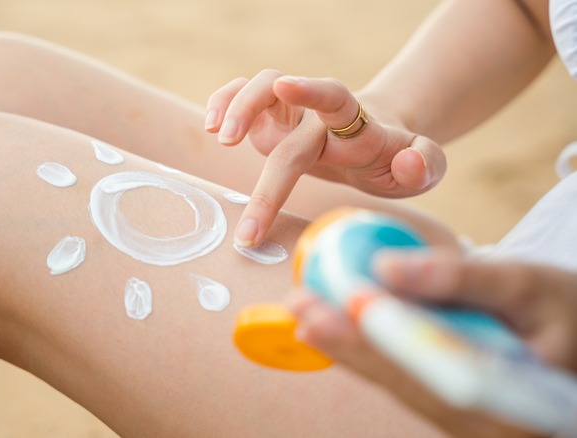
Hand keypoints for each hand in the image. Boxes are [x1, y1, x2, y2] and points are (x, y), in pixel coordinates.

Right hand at [205, 70, 445, 246]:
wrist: (376, 142)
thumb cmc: (393, 159)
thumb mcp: (423, 169)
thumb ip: (425, 164)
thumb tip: (409, 163)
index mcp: (355, 123)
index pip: (334, 96)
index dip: (310, 90)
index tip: (286, 84)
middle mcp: (317, 112)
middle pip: (282, 105)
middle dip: (255, 131)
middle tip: (241, 196)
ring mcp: (291, 111)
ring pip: (258, 87)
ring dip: (234, 106)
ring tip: (219, 138)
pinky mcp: (271, 118)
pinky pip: (241, 97)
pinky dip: (222, 103)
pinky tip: (212, 127)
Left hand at [287, 249, 576, 436]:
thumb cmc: (568, 313)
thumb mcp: (528, 285)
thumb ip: (460, 279)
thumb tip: (387, 268)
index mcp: (515, 403)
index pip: (437, 368)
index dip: (389, 336)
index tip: (349, 301)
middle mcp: (484, 424)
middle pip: (407, 379)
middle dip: (350, 340)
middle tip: (302, 305)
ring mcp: (466, 421)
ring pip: (399, 382)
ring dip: (349, 346)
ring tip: (306, 312)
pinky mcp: (452, 408)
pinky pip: (405, 380)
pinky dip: (369, 352)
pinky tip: (336, 330)